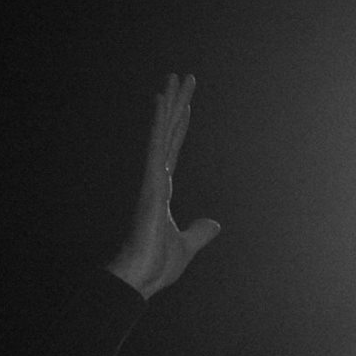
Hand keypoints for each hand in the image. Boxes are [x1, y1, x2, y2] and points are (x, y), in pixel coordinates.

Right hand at [105, 72, 220, 299]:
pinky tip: (162, 101)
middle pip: (170, 132)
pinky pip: (156, 147)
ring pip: (163, 132)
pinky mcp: (150, 184)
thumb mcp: (187, 245)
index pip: (175, 148)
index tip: (186, 102)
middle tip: (184, 76)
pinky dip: (159, 123)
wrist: (140, 279)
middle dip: (178, 104)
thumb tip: (215, 224)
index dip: (181, 124)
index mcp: (164, 189)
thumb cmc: (155, 265)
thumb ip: (199, 232)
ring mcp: (153, 178)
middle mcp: (157, 177)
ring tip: (176, 77)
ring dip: (171, 103)